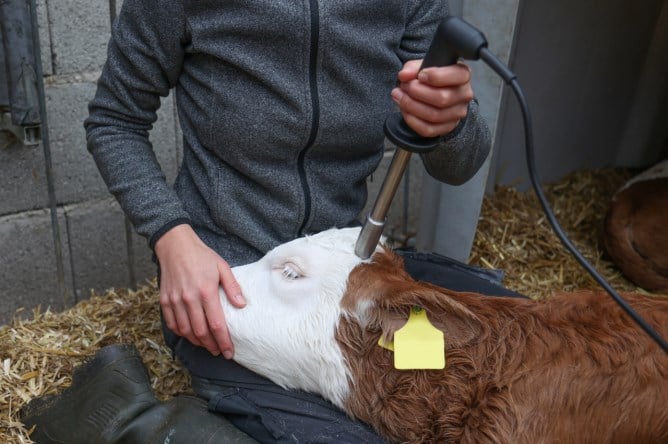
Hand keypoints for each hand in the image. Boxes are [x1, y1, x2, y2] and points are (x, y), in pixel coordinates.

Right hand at [154, 224, 245, 357]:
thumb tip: (242, 305)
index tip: (229, 352)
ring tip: (207, 345)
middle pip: (201, 332)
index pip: (216, 324)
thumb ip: (232, 287)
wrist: (175, 246)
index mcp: (206, 291)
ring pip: (186, 331)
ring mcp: (175, 300)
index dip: (223, 341)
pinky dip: (182, 333)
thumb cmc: (202, 256)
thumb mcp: (222, 267)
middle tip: (220, 352)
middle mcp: (189, 299)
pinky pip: (172, 324)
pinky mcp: (164, 300)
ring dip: (197, 342)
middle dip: (212, 346)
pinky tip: (190, 335)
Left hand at [391, 59, 473, 137]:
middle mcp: (464, 95)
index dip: (435, 76)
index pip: (456, 75)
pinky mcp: (447, 127)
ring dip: (411, 106)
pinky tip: (404, 110)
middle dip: (417, 92)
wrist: (435, 94)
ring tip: (399, 96)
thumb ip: (412, 68)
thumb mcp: (422, 67)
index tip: (420, 75)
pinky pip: (428, 129)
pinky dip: (411, 120)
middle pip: (442, 98)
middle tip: (404, 86)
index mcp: (463, 75)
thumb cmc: (430, 78)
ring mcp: (457, 114)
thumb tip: (404, 75)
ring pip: (434, 115)